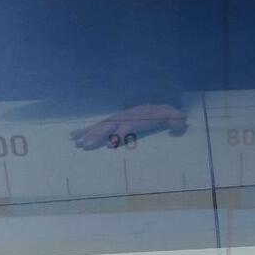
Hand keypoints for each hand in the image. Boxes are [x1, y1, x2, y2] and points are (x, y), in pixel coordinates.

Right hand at [69, 103, 185, 150]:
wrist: (157, 108)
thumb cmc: (164, 114)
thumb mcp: (174, 117)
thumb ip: (177, 120)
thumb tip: (180, 123)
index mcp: (137, 117)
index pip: (127, 126)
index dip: (121, 134)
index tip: (112, 144)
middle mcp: (124, 117)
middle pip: (109, 127)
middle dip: (98, 136)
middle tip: (86, 146)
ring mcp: (116, 119)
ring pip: (100, 126)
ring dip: (88, 134)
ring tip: (77, 143)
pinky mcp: (112, 122)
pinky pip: (96, 126)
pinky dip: (85, 130)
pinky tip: (74, 136)